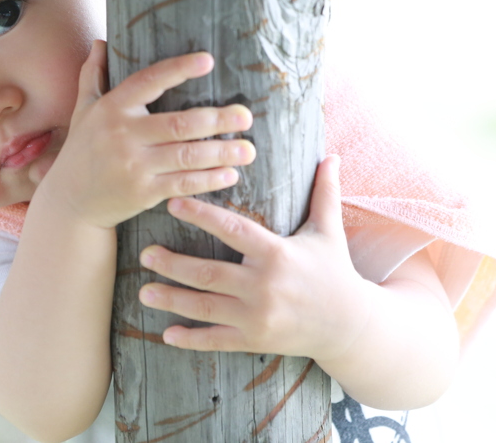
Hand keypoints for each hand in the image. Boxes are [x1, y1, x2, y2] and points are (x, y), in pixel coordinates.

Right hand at [33, 40, 255, 229]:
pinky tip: (230, 174)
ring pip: (187, 156)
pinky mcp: (142, 192)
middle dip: (217, 119)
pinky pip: (183, 183)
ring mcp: (133, 165)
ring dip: (222, 152)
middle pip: (179, 124)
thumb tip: (100, 42)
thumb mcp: (82, 110)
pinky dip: (209, 179)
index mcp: (111, 108)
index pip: (148, 82)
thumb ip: (92, 75)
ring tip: (248, 149)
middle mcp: (122, 135)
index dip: (178, 70)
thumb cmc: (82, 150)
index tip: (208, 60)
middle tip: (246, 115)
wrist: (70, 201)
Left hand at [137, 155, 370, 361]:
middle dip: (173, 264)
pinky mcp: (256, 340)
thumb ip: (324, 193)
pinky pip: (217, 341)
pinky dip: (191, 339)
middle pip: (209, 273)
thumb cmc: (335, 272)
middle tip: (144, 254)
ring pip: (206, 308)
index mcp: (277, 253)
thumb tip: (330, 155)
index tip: (172, 203)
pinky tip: (167, 334)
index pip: (232, 229)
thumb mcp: (329, 231)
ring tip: (144, 291)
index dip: (201, 216)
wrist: (351, 327)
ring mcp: (259, 317)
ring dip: (172, 300)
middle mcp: (265, 286)